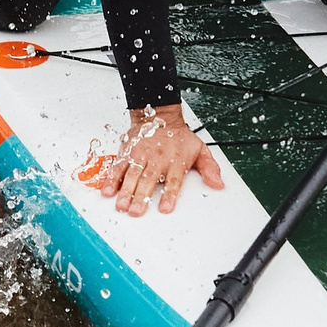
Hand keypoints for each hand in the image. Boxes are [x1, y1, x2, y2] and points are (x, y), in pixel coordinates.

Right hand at [98, 107, 224, 216]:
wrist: (159, 115)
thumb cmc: (178, 137)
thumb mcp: (200, 149)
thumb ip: (210, 168)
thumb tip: (218, 183)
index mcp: (175, 160)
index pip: (173, 180)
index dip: (169, 195)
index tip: (165, 208)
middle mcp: (157, 158)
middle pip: (149, 180)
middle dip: (141, 197)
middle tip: (136, 211)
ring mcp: (141, 155)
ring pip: (132, 175)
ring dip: (126, 191)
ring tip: (121, 205)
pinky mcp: (128, 153)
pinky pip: (119, 167)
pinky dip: (112, 179)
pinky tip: (109, 191)